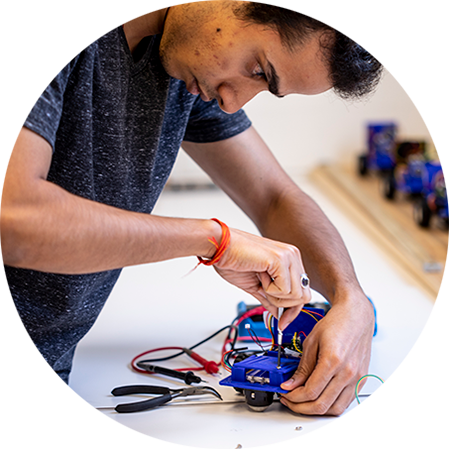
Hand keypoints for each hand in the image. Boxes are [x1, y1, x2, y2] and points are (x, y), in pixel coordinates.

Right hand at [213, 228, 310, 327]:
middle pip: (304, 296)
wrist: (219, 247)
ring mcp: (288, 256)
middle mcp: (292, 256)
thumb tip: (278, 313)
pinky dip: (270, 290)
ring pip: (296, 295)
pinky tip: (260, 277)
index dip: (292, 310)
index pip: (302, 291)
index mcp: (288, 259)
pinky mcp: (280, 259)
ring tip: (261, 282)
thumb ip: (269, 299)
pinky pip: (285, 289)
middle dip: (284, 305)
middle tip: (266, 296)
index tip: (282, 322)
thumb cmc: (232, 259)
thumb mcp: (255, 285)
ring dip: (275, 296)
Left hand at [279, 292, 374, 414]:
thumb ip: (302, 367)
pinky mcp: (361, 380)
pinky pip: (346, 402)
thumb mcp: (311, 341)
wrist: (356, 316)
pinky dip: (331, 405)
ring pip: (335, 409)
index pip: (311, 391)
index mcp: (333, 360)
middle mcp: (348, 372)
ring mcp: (357, 378)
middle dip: (301, 407)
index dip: (294, 397)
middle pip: (322, 405)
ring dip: (316, 410)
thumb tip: (291, 384)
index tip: (285, 394)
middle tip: (290, 401)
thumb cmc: (336, 324)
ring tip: (302, 402)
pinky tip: (319, 398)